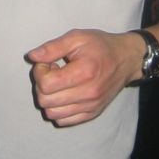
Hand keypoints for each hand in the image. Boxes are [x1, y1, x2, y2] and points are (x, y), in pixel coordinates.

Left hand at [26, 29, 142, 126]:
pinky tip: (65, 93)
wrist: (126, 59)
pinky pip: (63, 120)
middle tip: (53, 70)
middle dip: (42, 85)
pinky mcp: (92, 114)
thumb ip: (52, 47)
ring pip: (52, 114)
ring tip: (59, 83)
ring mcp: (90, 106)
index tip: (48, 62)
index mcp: (84, 72)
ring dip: (49, 98)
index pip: (46, 84)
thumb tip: (31, 57)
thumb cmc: (101, 45)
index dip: (39, 72)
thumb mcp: (76, 37)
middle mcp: (88, 94)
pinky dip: (58, 108)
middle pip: (46, 101)